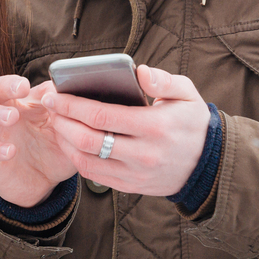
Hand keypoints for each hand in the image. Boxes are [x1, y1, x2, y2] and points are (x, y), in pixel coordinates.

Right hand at [0, 75, 77, 206]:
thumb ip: (63, 110)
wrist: (45, 183)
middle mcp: (4, 116)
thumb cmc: (53, 149)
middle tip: (21, 90)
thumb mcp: (64, 130)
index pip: (11, 84)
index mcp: (21, 105)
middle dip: (3, 86)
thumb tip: (61, 88)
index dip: (16, 81)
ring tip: (12, 117)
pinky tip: (10, 151)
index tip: (29, 86)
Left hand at [41, 65, 209, 196]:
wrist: (209, 164)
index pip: (102, 117)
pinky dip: (76, 158)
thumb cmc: (192, 122)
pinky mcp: (131, 186)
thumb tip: (139, 72)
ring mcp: (136, 174)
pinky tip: (70, 142)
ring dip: (64, 141)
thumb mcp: (186, 94)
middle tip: (49, 106)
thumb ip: (163, 80)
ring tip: (56, 122)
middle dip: (62, 121)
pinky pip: (94, 175)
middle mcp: (144, 154)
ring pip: (86, 161)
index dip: (72, 105)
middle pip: (88, 140)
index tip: (55, 95)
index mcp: (155, 127)